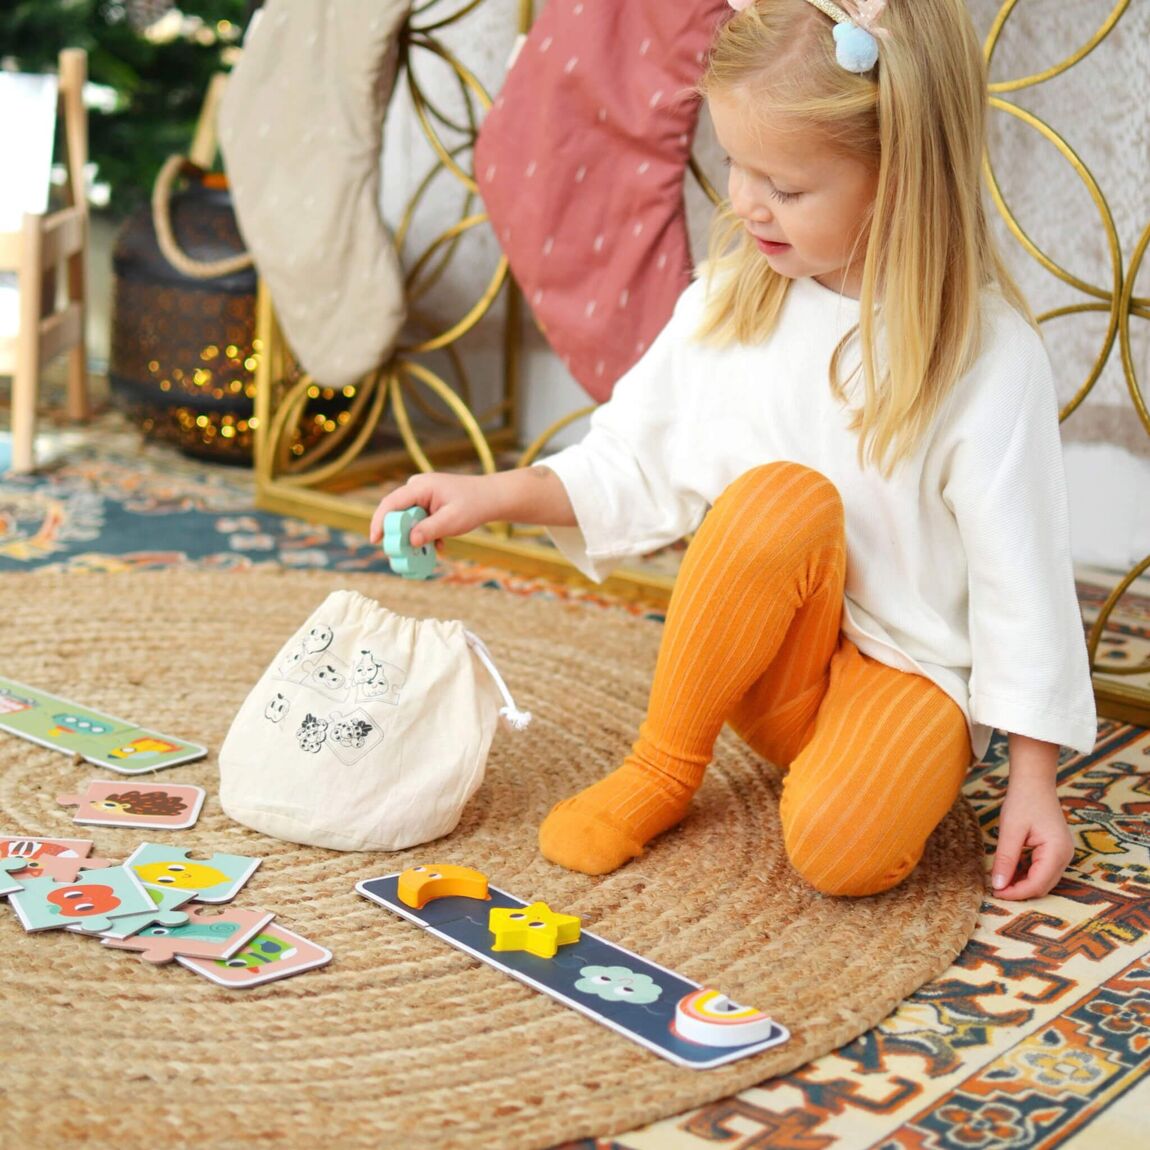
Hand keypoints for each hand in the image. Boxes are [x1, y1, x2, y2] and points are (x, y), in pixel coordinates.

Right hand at [369, 472, 504, 547]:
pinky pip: (417, 521)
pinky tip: (439, 544)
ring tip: (429, 549)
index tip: (376, 540)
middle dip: (398, 534)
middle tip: (401, 554)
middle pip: (397, 513)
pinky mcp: (427, 504)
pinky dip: (425, 534)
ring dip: (415, 536)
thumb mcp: (452, 520)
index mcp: (420, 486)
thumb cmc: (474, 505)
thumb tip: (410, 541)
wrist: (491, 498)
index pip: (391, 503)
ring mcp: (422, 495)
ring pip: (407, 519)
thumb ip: (430, 530)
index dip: (380, 522)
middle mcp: (417, 487)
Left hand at [991, 735, 1073, 900]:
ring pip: (1043, 880)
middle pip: (1043, 886)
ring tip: (999, 879)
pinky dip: (1026, 873)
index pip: (1037, 884)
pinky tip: (1009, 869)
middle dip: (1019, 890)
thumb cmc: (1023, 802)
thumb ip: (1005, 860)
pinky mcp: (1056, 850)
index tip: (994, 892)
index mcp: (1057, 851)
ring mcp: (1063, 854)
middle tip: (994, 888)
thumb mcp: (1010, 831)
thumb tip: (998, 886)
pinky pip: (1042, 869)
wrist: (1034, 782)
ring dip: (1022, 883)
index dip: (1016, 892)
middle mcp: (1065, 856)